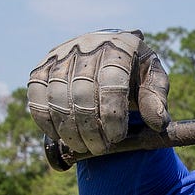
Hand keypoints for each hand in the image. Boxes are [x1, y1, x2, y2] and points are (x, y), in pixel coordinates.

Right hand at [27, 30, 169, 154]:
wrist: (107, 52)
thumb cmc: (134, 71)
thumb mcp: (153, 78)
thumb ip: (156, 98)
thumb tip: (157, 123)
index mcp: (119, 45)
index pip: (111, 82)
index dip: (112, 114)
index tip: (116, 137)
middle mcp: (86, 45)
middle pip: (82, 92)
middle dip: (90, 127)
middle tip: (100, 149)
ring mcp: (61, 54)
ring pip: (57, 96)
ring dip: (68, 128)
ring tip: (82, 147)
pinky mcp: (42, 66)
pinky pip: (36, 95)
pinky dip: (45, 119)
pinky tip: (60, 136)